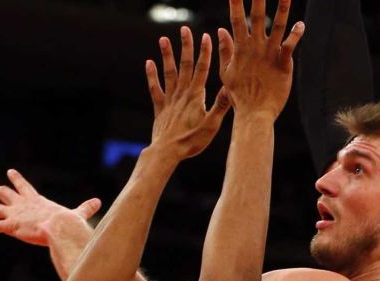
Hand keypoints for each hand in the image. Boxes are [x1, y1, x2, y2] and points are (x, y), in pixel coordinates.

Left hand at [0, 169, 100, 245]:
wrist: (62, 227)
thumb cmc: (69, 222)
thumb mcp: (77, 214)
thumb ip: (85, 209)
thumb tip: (99, 202)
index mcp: (37, 201)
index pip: (24, 187)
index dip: (17, 180)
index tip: (10, 172)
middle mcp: (22, 205)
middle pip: (3, 194)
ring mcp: (14, 214)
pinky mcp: (9, 226)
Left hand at [145, 26, 231, 159]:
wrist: (167, 152)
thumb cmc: (191, 141)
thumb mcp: (211, 125)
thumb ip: (220, 106)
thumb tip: (230, 89)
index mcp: (196, 96)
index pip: (202, 69)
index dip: (204, 52)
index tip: (206, 36)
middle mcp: (182, 94)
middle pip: (184, 65)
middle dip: (186, 46)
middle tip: (185, 30)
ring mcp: (169, 99)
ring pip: (168, 73)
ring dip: (167, 55)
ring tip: (164, 39)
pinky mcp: (160, 107)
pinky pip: (155, 88)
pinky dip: (151, 75)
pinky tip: (149, 63)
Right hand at [218, 0, 304, 118]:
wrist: (254, 114)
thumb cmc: (239, 95)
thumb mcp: (226, 72)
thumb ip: (224, 50)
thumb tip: (220, 30)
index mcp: (240, 48)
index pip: (236, 19)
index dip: (235, 2)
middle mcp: (255, 48)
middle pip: (256, 16)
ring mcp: (269, 54)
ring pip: (277, 27)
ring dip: (282, 9)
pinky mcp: (283, 64)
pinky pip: (290, 46)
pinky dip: (296, 34)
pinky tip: (301, 24)